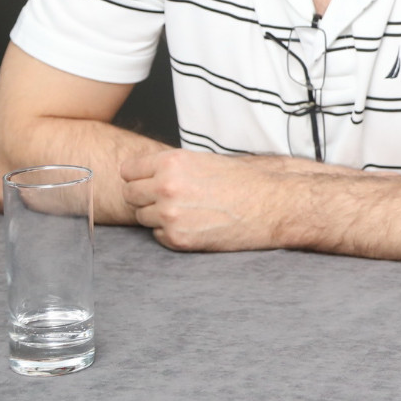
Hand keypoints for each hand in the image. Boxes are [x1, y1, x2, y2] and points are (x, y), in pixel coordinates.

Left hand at [119, 149, 306, 250]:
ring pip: (142, 218)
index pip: (128, 171)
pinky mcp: (178, 239)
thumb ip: (172, 167)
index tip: (150, 181)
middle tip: (170, 199)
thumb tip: (144, 175)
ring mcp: (170, 215)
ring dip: (158, 216)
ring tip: (188, 211)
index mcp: (172, 162)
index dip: (139, 176)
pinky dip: (171, 233)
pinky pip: (157, 236)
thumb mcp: (205, 161)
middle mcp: (166, 187)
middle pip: (130, 195)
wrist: (273, 205)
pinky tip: (195, 225)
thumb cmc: (245, 182)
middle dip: (145, 198)